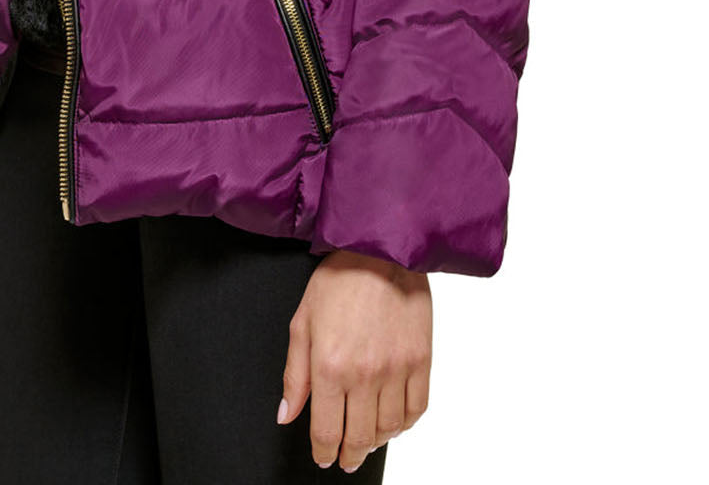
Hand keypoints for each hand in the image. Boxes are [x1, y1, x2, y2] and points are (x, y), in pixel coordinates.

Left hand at [279, 249, 431, 470]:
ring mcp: (397, 370)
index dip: (323, 452)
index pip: (325, 431)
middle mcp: (365, 375)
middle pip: (358, 438)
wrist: (381, 249)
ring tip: (367, 441)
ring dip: (376, 443)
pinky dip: (404, 425)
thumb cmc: (339, 279)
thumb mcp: (303, 322)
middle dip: (348, 455)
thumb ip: (294, 374)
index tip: (323, 457)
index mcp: (330, 366)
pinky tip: (393, 422)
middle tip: (345, 458)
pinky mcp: (421, 361)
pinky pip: (416, 410)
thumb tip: (286, 414)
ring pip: (388, 429)